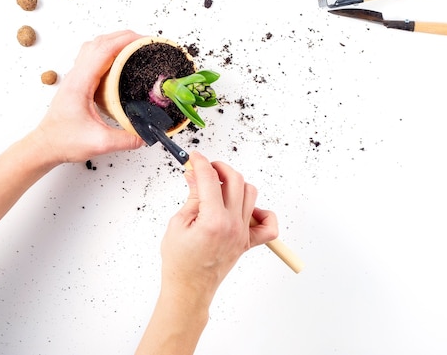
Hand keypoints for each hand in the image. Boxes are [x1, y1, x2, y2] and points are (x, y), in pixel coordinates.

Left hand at [31, 30, 144, 164]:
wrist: (45, 145)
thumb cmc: (63, 141)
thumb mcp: (99, 143)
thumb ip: (126, 139)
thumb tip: (146, 134)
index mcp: (80, 83)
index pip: (104, 50)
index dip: (126, 41)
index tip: (144, 41)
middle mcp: (76, 75)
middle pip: (100, 42)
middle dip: (124, 37)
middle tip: (145, 42)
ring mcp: (75, 77)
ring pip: (95, 47)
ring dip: (114, 42)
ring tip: (134, 47)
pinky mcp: (78, 82)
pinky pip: (92, 58)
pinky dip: (108, 52)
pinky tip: (119, 62)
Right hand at [161, 151, 278, 302]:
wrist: (189, 289)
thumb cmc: (179, 261)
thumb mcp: (177, 223)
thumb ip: (192, 197)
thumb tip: (196, 174)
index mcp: (213, 220)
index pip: (210, 179)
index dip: (201, 163)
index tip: (194, 157)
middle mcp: (233, 225)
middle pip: (235, 180)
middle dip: (219, 168)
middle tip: (205, 169)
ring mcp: (243, 233)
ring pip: (250, 194)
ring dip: (236, 184)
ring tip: (218, 189)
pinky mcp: (247, 242)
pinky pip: (268, 225)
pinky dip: (262, 213)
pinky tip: (245, 209)